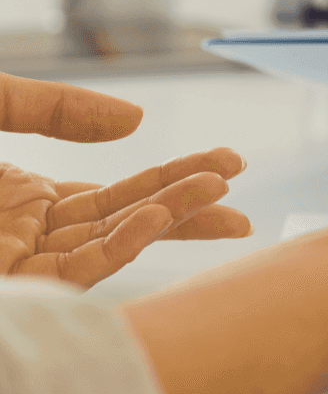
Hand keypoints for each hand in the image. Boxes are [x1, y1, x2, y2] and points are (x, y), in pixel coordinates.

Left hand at [0, 72, 250, 285]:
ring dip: (168, 216)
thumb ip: (55, 108)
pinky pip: (71, 271)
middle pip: (126, 220)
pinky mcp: (8, 285)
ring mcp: (20, 259)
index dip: (173, 178)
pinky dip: (120, 247)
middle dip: (189, 202)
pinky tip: (156, 217)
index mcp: (23, 197)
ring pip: (110, 244)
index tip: (224, 164)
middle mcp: (30, 232)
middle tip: (239, 184)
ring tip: (217, 190)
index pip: (116, 195)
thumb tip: (138, 118)